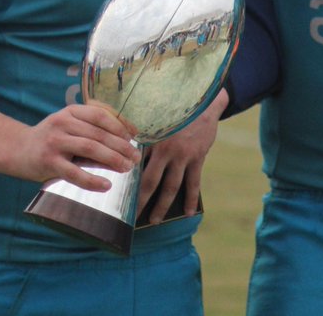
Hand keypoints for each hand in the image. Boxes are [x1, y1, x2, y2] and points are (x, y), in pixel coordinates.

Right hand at [11, 104, 139, 190]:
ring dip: (113, 159)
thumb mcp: (70, 128)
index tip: (135, 136)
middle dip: (122, 146)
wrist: (16, 150)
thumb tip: (126, 145)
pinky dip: (92, 180)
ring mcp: (54, 142)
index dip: (121, 125)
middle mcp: (63, 123)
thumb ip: (93, 133)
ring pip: (90, 149)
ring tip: (127, 168)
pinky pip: (74, 172)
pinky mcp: (48, 162)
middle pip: (99, 133)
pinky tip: (106, 185)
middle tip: (136, 157)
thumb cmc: (51, 140)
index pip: (101, 114)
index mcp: (71, 111)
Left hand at [136, 89, 225, 223]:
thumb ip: (145, 136)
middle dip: (141, 202)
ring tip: (155, 220)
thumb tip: (128, 154)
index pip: (136, 166)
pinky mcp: (198, 158)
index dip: (127, 182)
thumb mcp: (157, 119)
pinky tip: (189, 212)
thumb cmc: (175, 110)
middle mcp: (167, 151)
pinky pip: (194, 183)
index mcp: (152, 141)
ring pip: (171, 187)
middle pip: (151, 182)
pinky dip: (191, 199)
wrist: (204, 102)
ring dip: (163, 206)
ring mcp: (184, 156)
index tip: (118, 195)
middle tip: (132, 219)